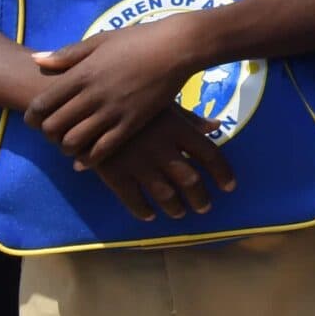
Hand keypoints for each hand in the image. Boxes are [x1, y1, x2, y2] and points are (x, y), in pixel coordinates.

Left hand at [27, 19, 203, 164]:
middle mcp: (93, 94)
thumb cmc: (139, 39)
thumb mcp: (100, 40)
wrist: (179, 47)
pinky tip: (88, 158)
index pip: (42, 104)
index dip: (32, 117)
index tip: (36, 119)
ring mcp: (113, 110)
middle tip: (54, 133)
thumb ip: (68, 54)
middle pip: (54, 127)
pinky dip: (90, 159)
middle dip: (48, 134)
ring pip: (75, 142)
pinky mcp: (133, 122)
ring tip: (72, 144)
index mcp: (82, 73)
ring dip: (67, 147)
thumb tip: (36, 60)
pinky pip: (103, 149)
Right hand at [84, 106, 235, 221]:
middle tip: (204, 207)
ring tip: (180, 213)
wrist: (85, 103)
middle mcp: (162, 148)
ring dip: (175, 207)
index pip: (209, 154)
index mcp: (177, 128)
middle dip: (200, 197)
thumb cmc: (131, 100)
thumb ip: (191, 119)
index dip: (222, 173)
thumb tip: (216, 126)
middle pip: (189, 179)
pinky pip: (132, 199)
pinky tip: (149, 216)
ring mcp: (138, 162)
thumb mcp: (164, 104)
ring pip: (164, 194)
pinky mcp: (114, 173)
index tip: (229, 187)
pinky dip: (142, 210)